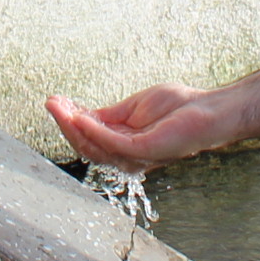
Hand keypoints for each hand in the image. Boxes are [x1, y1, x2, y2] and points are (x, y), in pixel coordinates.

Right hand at [44, 69, 259, 172]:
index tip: (55, 103)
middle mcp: (127, 158)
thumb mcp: (134, 109)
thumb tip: (79, 115)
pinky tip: (79, 114)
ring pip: (93, 146)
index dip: (70, 122)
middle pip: (86, 146)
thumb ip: (108, 116)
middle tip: (51, 103)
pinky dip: (92, 128)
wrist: (209, 110)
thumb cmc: (179, 109)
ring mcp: (135, 156)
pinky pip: (111, 142)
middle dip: (65, 124)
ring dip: (72, 125)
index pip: (89, 139)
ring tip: (58, 105)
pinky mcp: (144, 150)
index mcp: (124, 147)